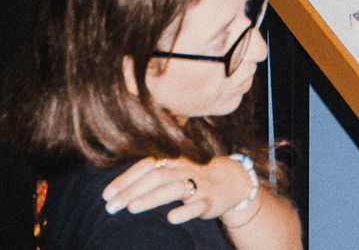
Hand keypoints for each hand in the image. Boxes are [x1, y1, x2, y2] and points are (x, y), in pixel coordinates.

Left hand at [103, 156, 246, 224]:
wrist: (231, 181)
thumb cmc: (193, 178)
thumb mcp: (173, 172)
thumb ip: (149, 177)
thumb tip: (117, 190)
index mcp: (174, 161)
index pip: (147, 165)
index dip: (126, 178)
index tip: (106, 195)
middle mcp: (185, 170)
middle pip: (157, 176)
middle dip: (132, 190)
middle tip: (110, 207)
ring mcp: (199, 185)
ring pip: (175, 188)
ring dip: (152, 197)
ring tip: (132, 208)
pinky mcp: (209, 201)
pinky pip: (198, 205)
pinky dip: (185, 211)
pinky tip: (171, 218)